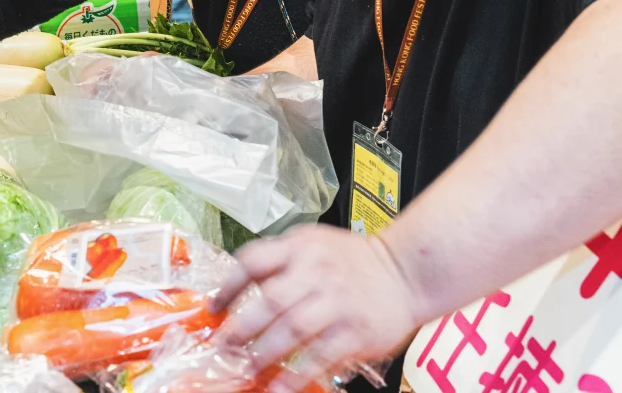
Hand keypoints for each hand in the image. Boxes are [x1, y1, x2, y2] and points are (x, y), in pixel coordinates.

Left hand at [208, 225, 422, 392]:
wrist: (407, 270)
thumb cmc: (355, 260)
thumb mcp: (313, 243)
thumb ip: (281, 262)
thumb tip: (240, 288)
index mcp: (299, 248)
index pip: (253, 262)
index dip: (229, 286)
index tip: (214, 308)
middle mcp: (316, 272)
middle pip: (270, 301)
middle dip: (241, 327)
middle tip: (223, 345)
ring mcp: (337, 302)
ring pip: (293, 329)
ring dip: (265, 352)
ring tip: (247, 367)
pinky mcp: (355, 331)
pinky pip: (320, 356)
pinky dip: (298, 374)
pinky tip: (280, 388)